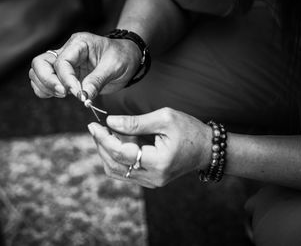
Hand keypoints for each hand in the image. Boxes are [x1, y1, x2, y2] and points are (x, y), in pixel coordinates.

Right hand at [29, 32, 140, 99]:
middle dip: (48, 81)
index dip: (66, 80)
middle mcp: (67, 51)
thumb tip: (83, 96)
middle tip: (64, 94)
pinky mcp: (65, 75)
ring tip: (63, 95)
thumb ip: (97, 81)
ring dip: (45, 86)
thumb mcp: (115, 67)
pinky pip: (44, 81)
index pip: (62, 61)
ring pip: (38, 72)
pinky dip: (46, 90)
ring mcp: (64, 63)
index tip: (78, 94)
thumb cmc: (123, 57)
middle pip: (40, 63)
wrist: (129, 58)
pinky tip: (60, 95)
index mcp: (79, 43)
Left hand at [87, 107, 211, 187]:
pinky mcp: (150, 181)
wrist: (207, 149)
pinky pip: (125, 172)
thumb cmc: (189, 130)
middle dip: (101, 145)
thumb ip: (135, 121)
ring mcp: (151, 182)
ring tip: (106, 133)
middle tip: (95, 127)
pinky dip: (116, 157)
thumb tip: (110, 121)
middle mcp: (153, 177)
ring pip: (116, 171)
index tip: (93, 124)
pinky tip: (117, 141)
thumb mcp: (164, 118)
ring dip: (106, 152)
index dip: (103, 138)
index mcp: (158, 162)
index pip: (120, 153)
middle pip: (114, 164)